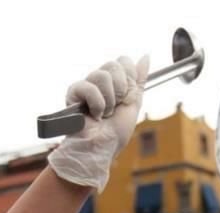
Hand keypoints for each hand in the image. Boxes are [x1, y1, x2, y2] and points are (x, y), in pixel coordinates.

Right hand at [48, 56, 149, 191]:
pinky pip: (89, 87)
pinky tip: (94, 115)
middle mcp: (99, 81)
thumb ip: (139, 80)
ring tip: (104, 114)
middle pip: (114, 64)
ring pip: (102, 75)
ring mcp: (86, 85)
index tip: (126, 98)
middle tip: (115, 107)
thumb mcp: (134, 104)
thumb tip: (146, 56)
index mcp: (114, 82)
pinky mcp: (73, 93)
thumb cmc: (116, 133)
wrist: (102, 148)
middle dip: (121, 90)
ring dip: (109, 101)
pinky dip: (97, 104)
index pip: (123, 61)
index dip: (129, 79)